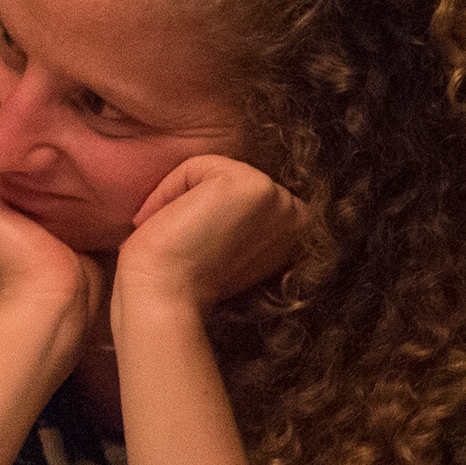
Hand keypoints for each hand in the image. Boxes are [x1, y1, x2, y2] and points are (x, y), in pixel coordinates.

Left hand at [116, 153, 305, 319]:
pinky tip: (172, 225)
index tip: (198, 250)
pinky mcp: (253, 185)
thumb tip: (221, 193)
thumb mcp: (229, 245)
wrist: (164, 298)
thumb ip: (241, 218)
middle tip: (184, 243)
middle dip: (197, 205)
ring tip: (178, 236)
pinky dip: (169, 191)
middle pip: (230, 178)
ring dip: (181, 199)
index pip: (245, 194)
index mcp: (301, 233)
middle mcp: (300, 217)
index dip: (210, 218)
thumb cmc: (184, 280)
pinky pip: (197, 166)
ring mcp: (282, 200)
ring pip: (213, 171)